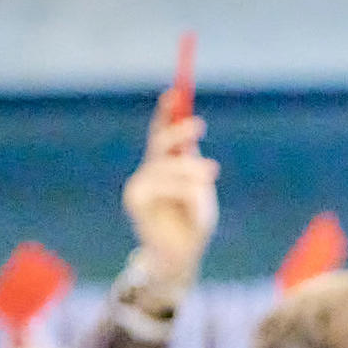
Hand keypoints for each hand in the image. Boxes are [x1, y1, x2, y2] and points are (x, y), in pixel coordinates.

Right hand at [122, 90, 219, 287]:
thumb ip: (194, 172)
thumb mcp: (201, 193)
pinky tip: (194, 198)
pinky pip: (164, 185)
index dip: (166, 112)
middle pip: (159, 142)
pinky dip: (183, 189)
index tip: (175, 92)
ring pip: (167, 165)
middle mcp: (149, 171)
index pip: (162, 132)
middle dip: (179, 131)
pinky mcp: (135, 200)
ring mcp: (140, 184)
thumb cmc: (192, 223)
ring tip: (211, 173)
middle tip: (199, 125)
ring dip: (191, 169)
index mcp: (166, 165)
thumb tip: (190, 150)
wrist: (181, 256)